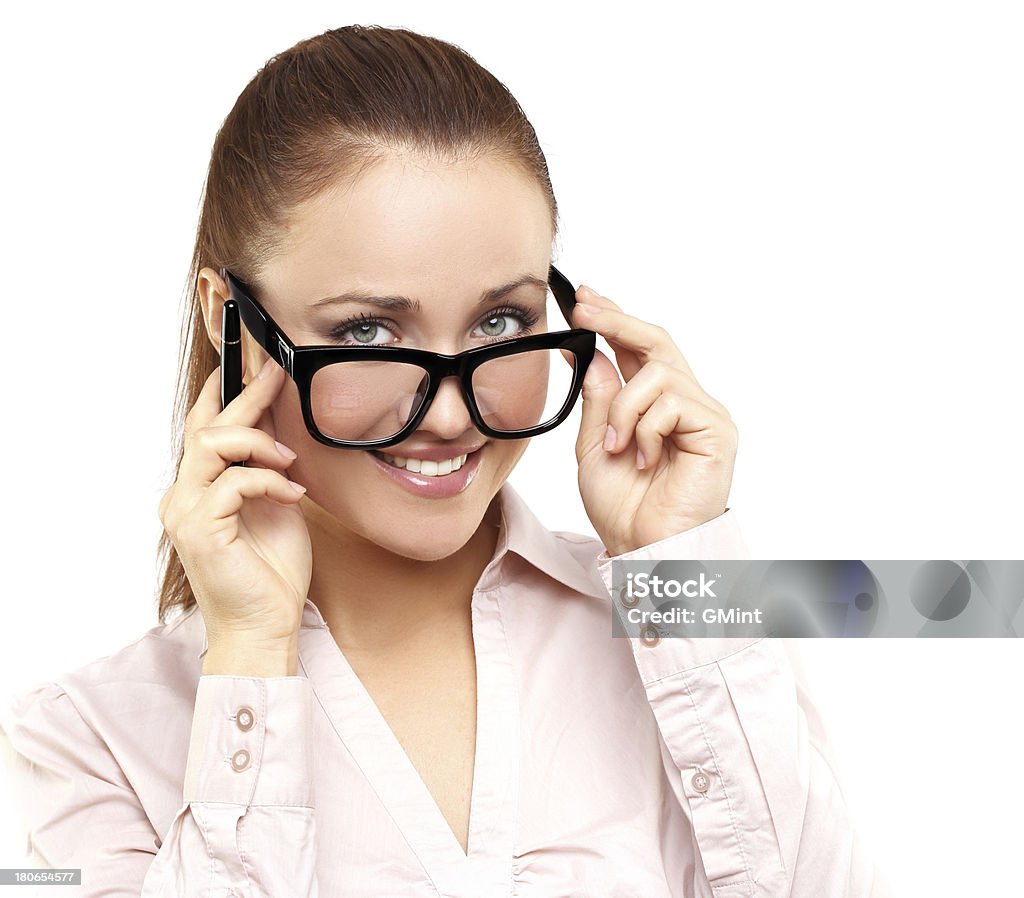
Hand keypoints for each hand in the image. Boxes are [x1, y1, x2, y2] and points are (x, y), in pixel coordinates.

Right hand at [157, 358, 312, 661]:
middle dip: (244, 396)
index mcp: (200, 490)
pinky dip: (268, 480)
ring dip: (257, 443)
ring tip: (290, 458)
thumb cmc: (271, 571)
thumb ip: (268, 467)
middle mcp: (183, 496)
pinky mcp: (199, 528)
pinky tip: (292, 493)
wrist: (266, 625)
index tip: (254, 363)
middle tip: (276, 371)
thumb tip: (278, 426)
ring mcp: (185, 511)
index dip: (224, 393)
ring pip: (212, 445)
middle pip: (207, 428)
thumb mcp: (276, 503)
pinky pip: (234, 481)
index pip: (205, 429)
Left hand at [571, 285, 737, 555]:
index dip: (614, 320)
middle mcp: (684, 403)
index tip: (584, 300)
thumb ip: (598, 399)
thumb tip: (588, 353)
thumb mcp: (595, 445)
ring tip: (618, 448)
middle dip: (617, 321)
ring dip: (623, 410)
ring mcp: (703, 415)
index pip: (638, 350)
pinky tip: (643, 458)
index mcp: (654, 405)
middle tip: (584, 311)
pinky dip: (645, 429)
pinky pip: (672, 403)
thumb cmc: (624, 509)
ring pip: (657, 374)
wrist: (642, 549)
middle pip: (657, 341)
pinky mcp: (716, 431)